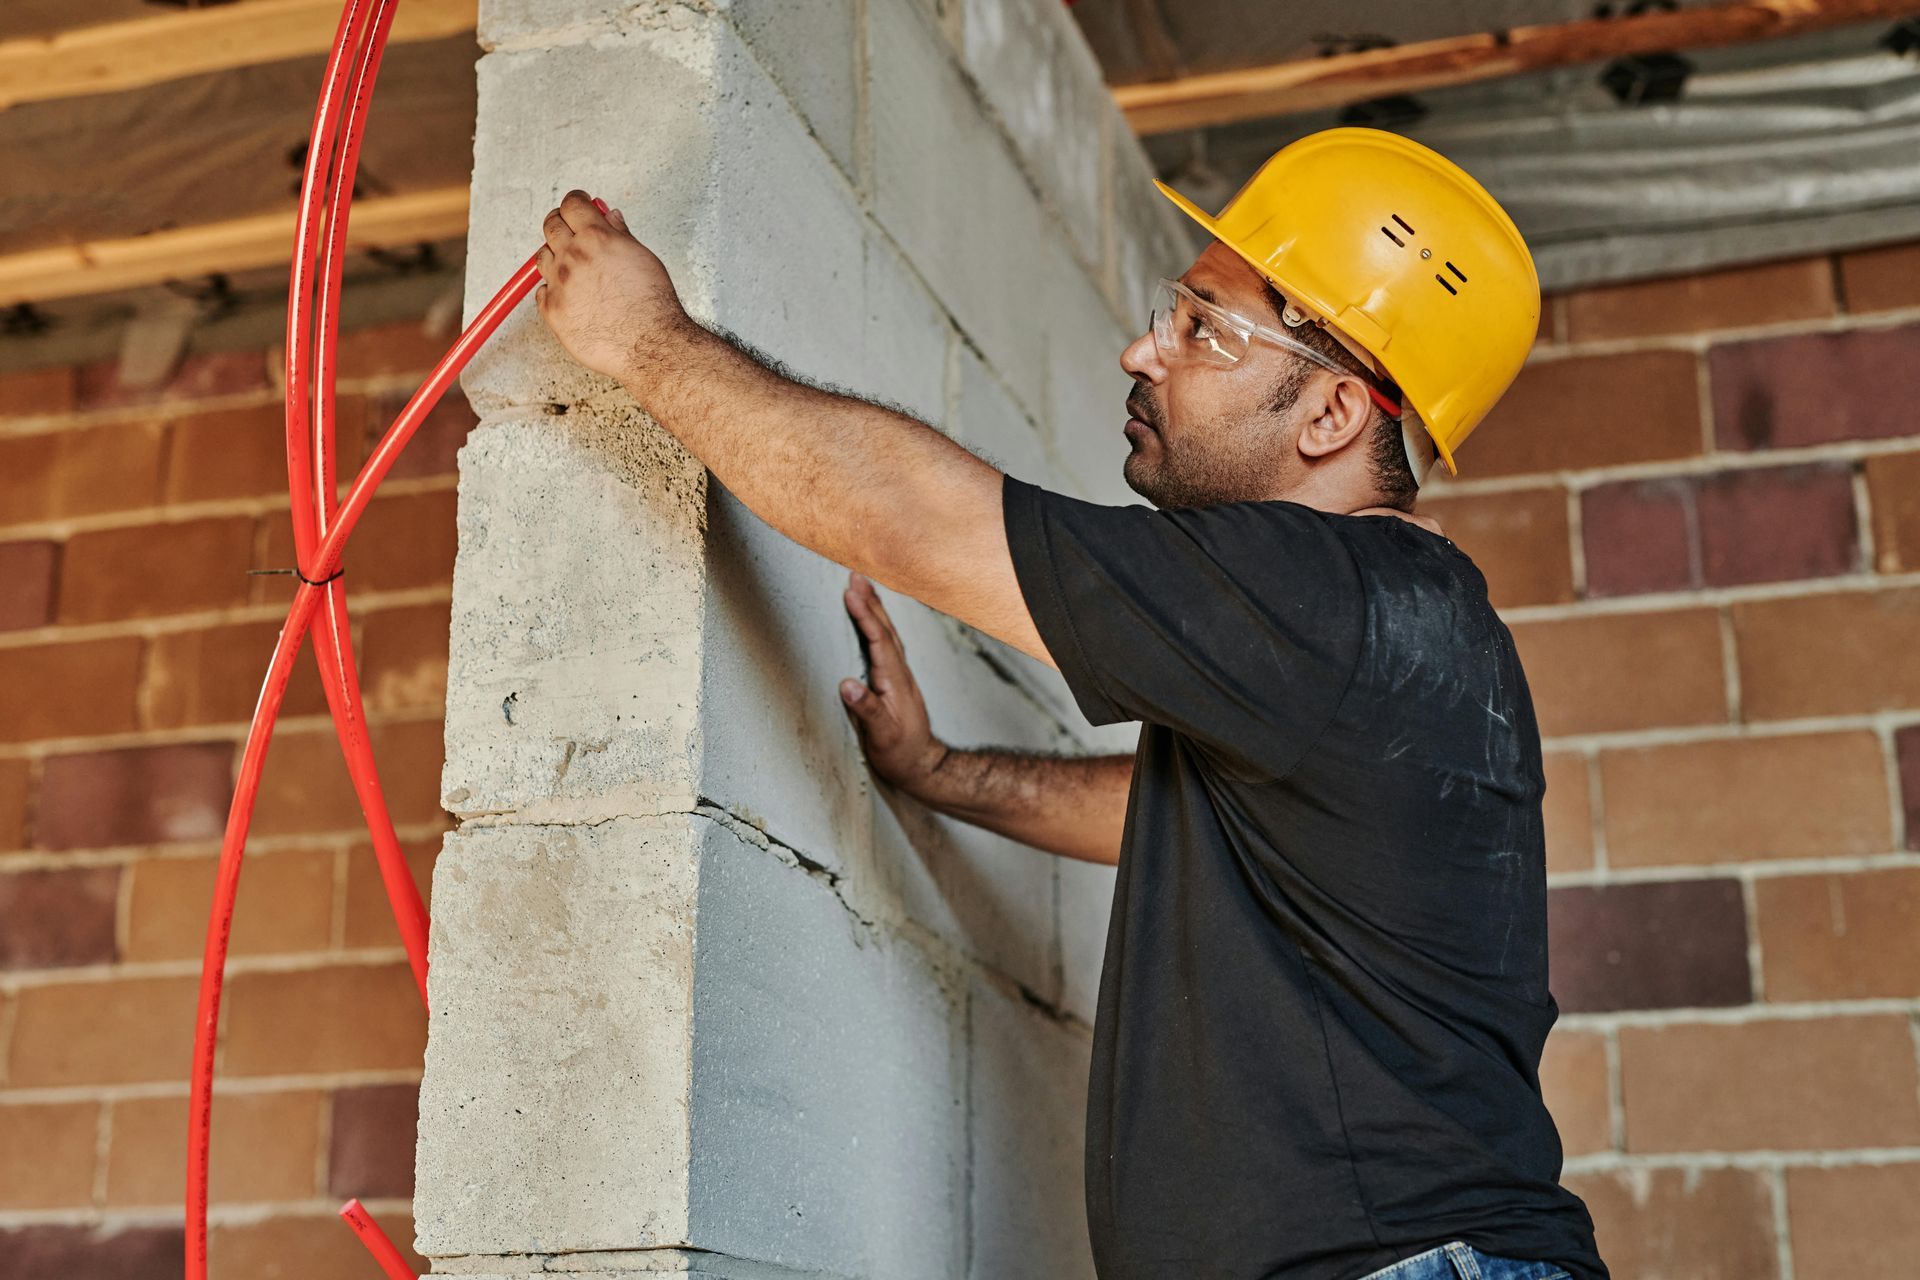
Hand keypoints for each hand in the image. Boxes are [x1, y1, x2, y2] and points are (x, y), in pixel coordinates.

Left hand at [534, 189, 687, 379]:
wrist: (649, 343)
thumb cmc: (653, 305)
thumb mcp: (642, 257)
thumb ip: (620, 234)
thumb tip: (610, 217)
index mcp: (596, 238)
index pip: (572, 204)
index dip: (576, 201)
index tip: (578, 203)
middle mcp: (572, 256)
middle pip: (551, 225)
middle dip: (561, 222)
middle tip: (570, 228)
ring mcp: (559, 283)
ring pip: (542, 257)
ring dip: (555, 256)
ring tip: (573, 267)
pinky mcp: (552, 310)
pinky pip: (542, 291)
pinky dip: (553, 289)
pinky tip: (571, 296)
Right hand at [840, 570, 947, 793]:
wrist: (923, 766)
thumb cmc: (901, 753)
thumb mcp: (883, 737)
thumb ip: (868, 710)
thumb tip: (847, 684)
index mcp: (895, 681)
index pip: (879, 640)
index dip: (865, 615)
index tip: (851, 592)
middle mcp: (900, 673)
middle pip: (886, 629)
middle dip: (871, 601)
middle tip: (854, 575)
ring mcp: (899, 676)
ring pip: (888, 634)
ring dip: (875, 609)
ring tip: (862, 587)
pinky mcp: (895, 681)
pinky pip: (886, 644)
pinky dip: (878, 625)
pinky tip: (873, 620)